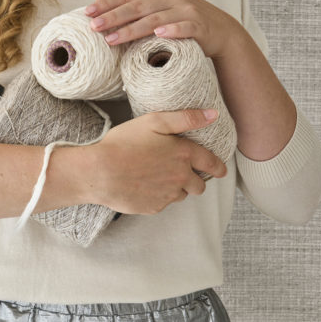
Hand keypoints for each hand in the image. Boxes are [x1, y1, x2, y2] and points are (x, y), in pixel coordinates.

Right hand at [77, 108, 227, 214]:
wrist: (99, 172)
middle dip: (195, 180)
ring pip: (181, 195)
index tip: (221, 170)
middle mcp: (181, 177)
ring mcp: (167, 195)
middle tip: (181, 172)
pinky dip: (158, 196)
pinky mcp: (154, 207)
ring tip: (157, 177)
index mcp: (184, 155)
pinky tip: (143, 186)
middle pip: (199, 185)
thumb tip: (213, 115)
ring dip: (176, 188)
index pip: (211, 163)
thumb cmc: (123, 143)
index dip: (218, 167)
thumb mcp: (154, 121)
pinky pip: (162, 203)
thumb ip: (186, 118)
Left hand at [84, 0, 245, 58]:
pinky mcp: (199, 24)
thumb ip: (130, 3)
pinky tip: (159, 35)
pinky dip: (172, 30)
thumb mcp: (155, 7)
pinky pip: (184, 27)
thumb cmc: (181, 19)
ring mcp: (185, 9)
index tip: (87, 12)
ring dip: (132, 29)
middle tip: (94, 27)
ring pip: (155, 18)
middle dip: (113, 16)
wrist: (220, 29)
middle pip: (137, 6)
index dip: (107, 4)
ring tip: (112, 39)